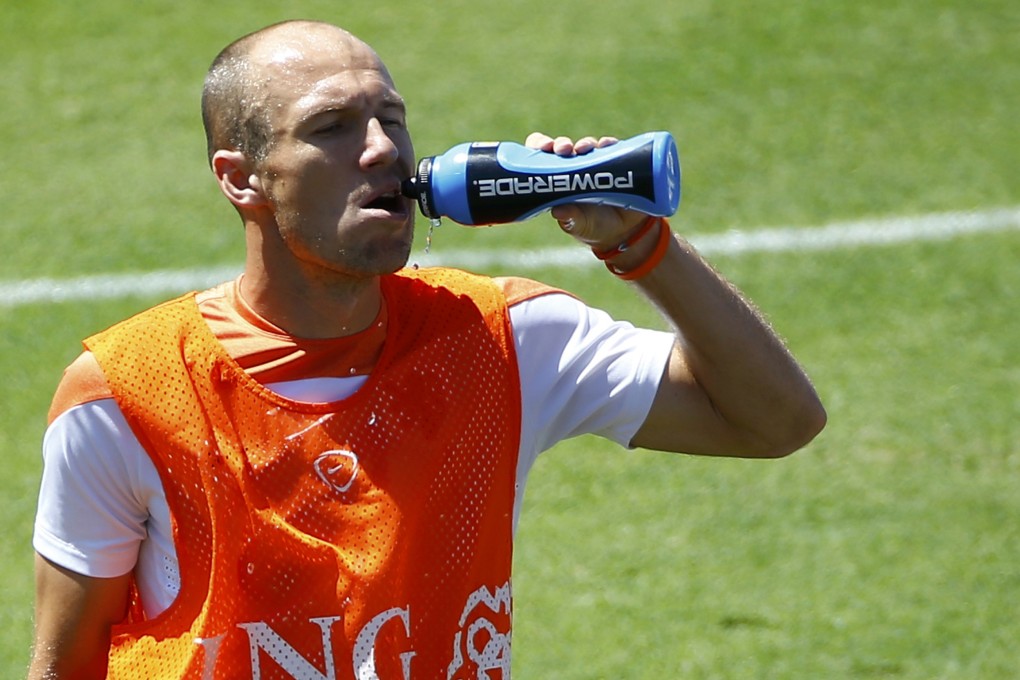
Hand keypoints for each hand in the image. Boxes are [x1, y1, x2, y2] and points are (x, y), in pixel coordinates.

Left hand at [524, 132, 649, 249]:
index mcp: (558, 180)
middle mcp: (574, 167)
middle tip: (564, 149)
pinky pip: (612, 149)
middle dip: (562, 144)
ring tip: (584, 149)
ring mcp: (595, 163)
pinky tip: (608, 145)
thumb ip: (570, 218)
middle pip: (565, 147)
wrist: (623, 231)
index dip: (540, 146)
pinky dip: (609, 144)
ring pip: (587, 145)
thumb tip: (557, 212)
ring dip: (585, 144)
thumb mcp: (579, 225)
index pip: (543, 156)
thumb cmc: (592, 227)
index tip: (544, 147)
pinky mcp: (616, 163)